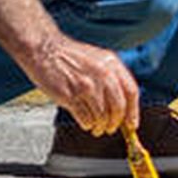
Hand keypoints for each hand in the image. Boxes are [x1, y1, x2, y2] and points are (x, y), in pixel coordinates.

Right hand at [22, 33, 139, 135]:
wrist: (44, 49)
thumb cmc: (69, 56)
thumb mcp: (97, 59)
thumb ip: (111, 78)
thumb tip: (122, 107)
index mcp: (111, 64)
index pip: (131, 92)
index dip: (133, 112)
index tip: (131, 124)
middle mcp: (102, 74)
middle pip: (119, 108)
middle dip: (115, 123)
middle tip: (110, 128)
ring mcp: (86, 86)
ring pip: (102, 117)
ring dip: (100, 126)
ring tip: (95, 126)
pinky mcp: (70, 96)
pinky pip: (86, 119)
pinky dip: (87, 124)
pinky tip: (84, 121)